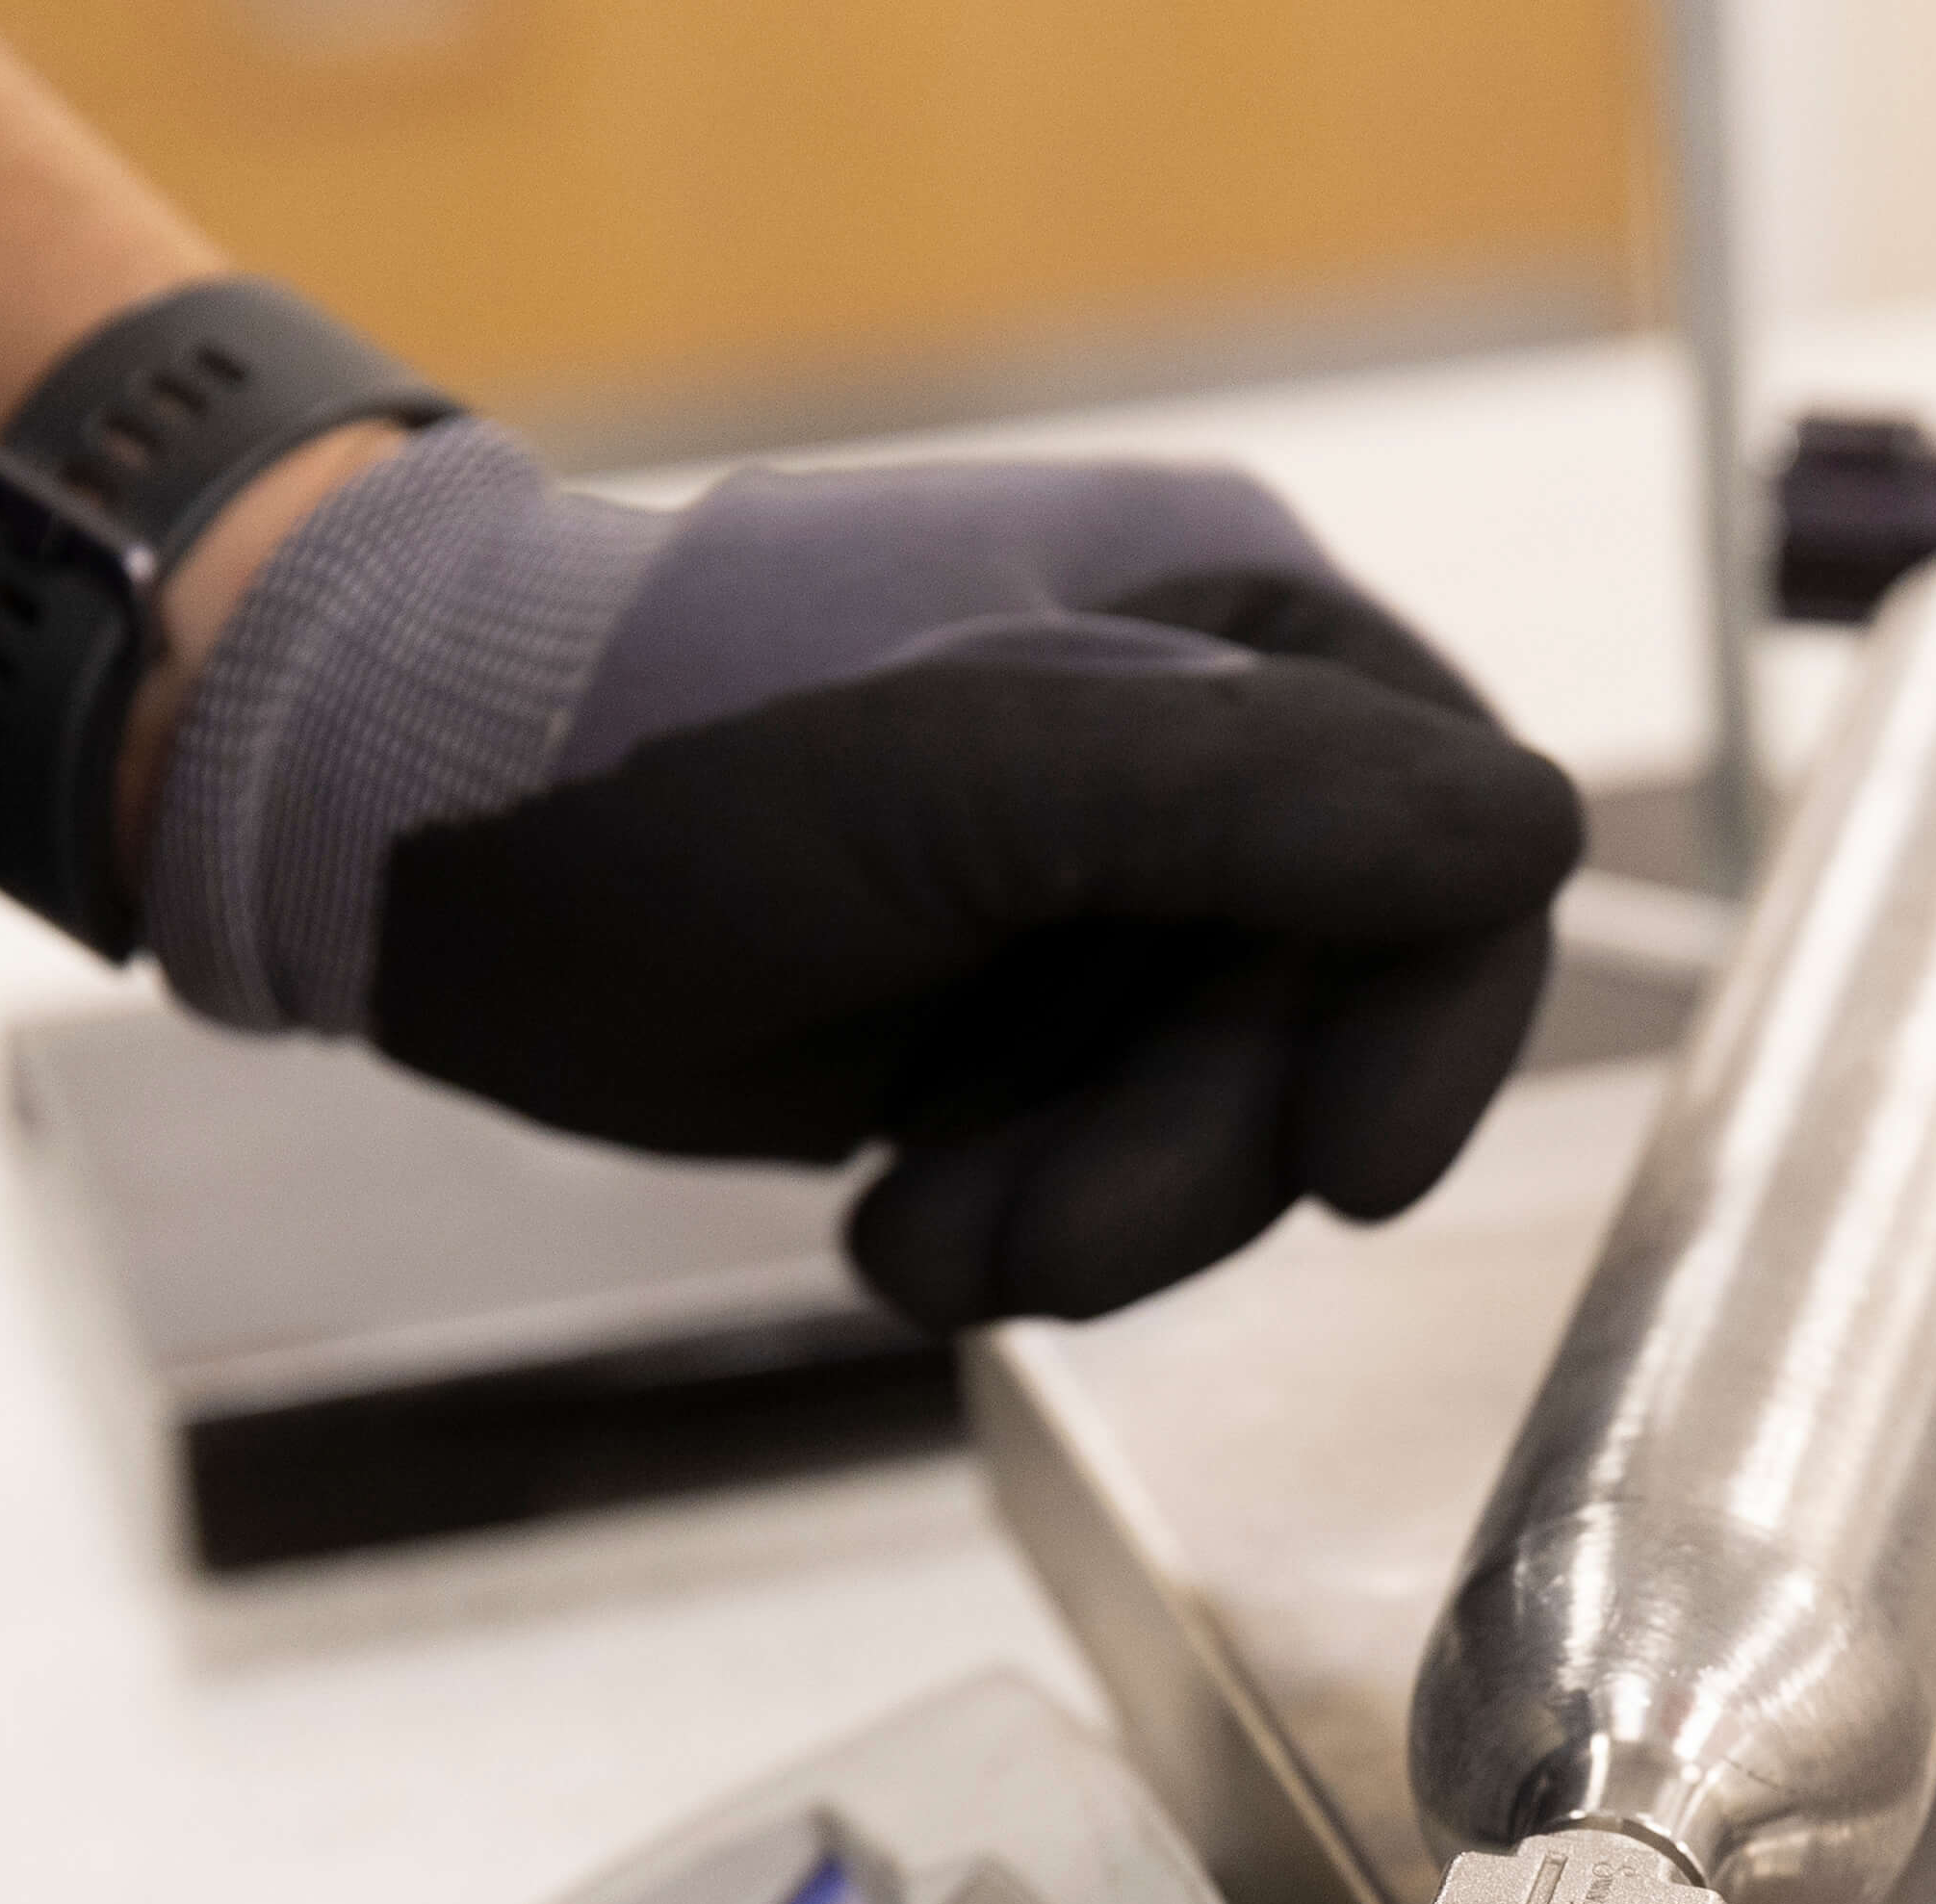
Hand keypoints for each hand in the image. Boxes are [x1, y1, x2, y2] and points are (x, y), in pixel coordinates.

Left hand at [144, 433, 1583, 1329]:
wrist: (400, 847)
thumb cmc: (655, 748)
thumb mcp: (974, 762)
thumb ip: (1260, 802)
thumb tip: (1535, 842)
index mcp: (1232, 629)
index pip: (1458, 846)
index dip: (1430, 1025)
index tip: (1348, 1175)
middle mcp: (1198, 761)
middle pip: (1340, 1029)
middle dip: (1193, 1164)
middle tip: (1042, 1243)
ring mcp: (1104, 904)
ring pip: (1228, 1137)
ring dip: (1088, 1226)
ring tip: (916, 1239)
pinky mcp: (1013, 1026)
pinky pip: (1112, 1180)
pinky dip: (1013, 1232)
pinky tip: (885, 1218)